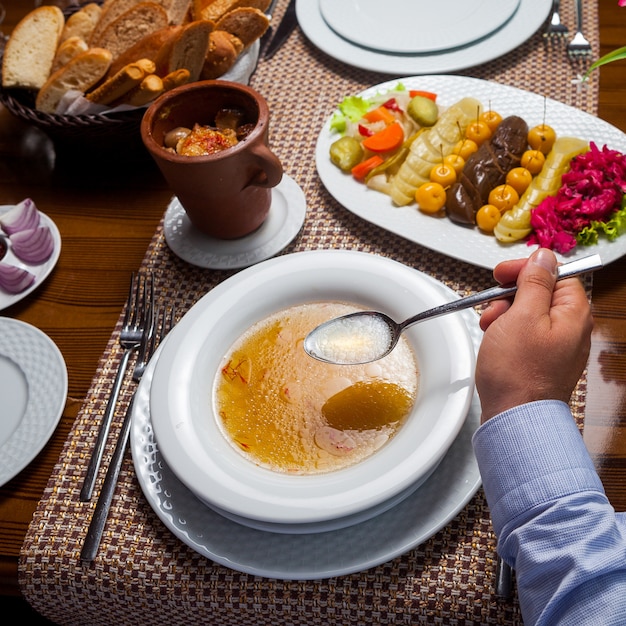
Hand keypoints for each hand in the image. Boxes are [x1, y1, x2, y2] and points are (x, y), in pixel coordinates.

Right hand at [476, 248, 592, 420]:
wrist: (513, 416)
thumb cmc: (518, 371)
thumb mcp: (521, 315)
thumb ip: (535, 282)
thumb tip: (544, 257)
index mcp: (574, 314)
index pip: (556, 275)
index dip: (527, 270)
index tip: (503, 274)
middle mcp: (571, 330)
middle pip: (541, 294)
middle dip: (511, 296)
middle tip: (493, 305)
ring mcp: (558, 347)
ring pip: (529, 315)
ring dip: (505, 315)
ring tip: (490, 328)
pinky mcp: (542, 361)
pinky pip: (526, 336)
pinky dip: (507, 333)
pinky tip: (495, 342)